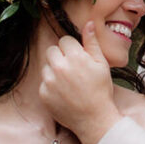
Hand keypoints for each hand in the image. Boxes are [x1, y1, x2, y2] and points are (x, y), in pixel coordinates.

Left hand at [39, 21, 120, 143]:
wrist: (95, 119)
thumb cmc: (101, 91)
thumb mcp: (101, 64)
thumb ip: (92, 43)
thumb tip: (88, 23)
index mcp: (75, 57)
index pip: (64, 41)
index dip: (72, 49)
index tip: (78, 58)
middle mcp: (59, 67)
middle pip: (52, 50)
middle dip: (61, 56)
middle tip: (72, 69)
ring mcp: (49, 81)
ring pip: (46, 65)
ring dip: (54, 70)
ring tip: (69, 82)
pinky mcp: (43, 93)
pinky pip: (43, 81)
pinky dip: (51, 85)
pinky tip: (63, 93)